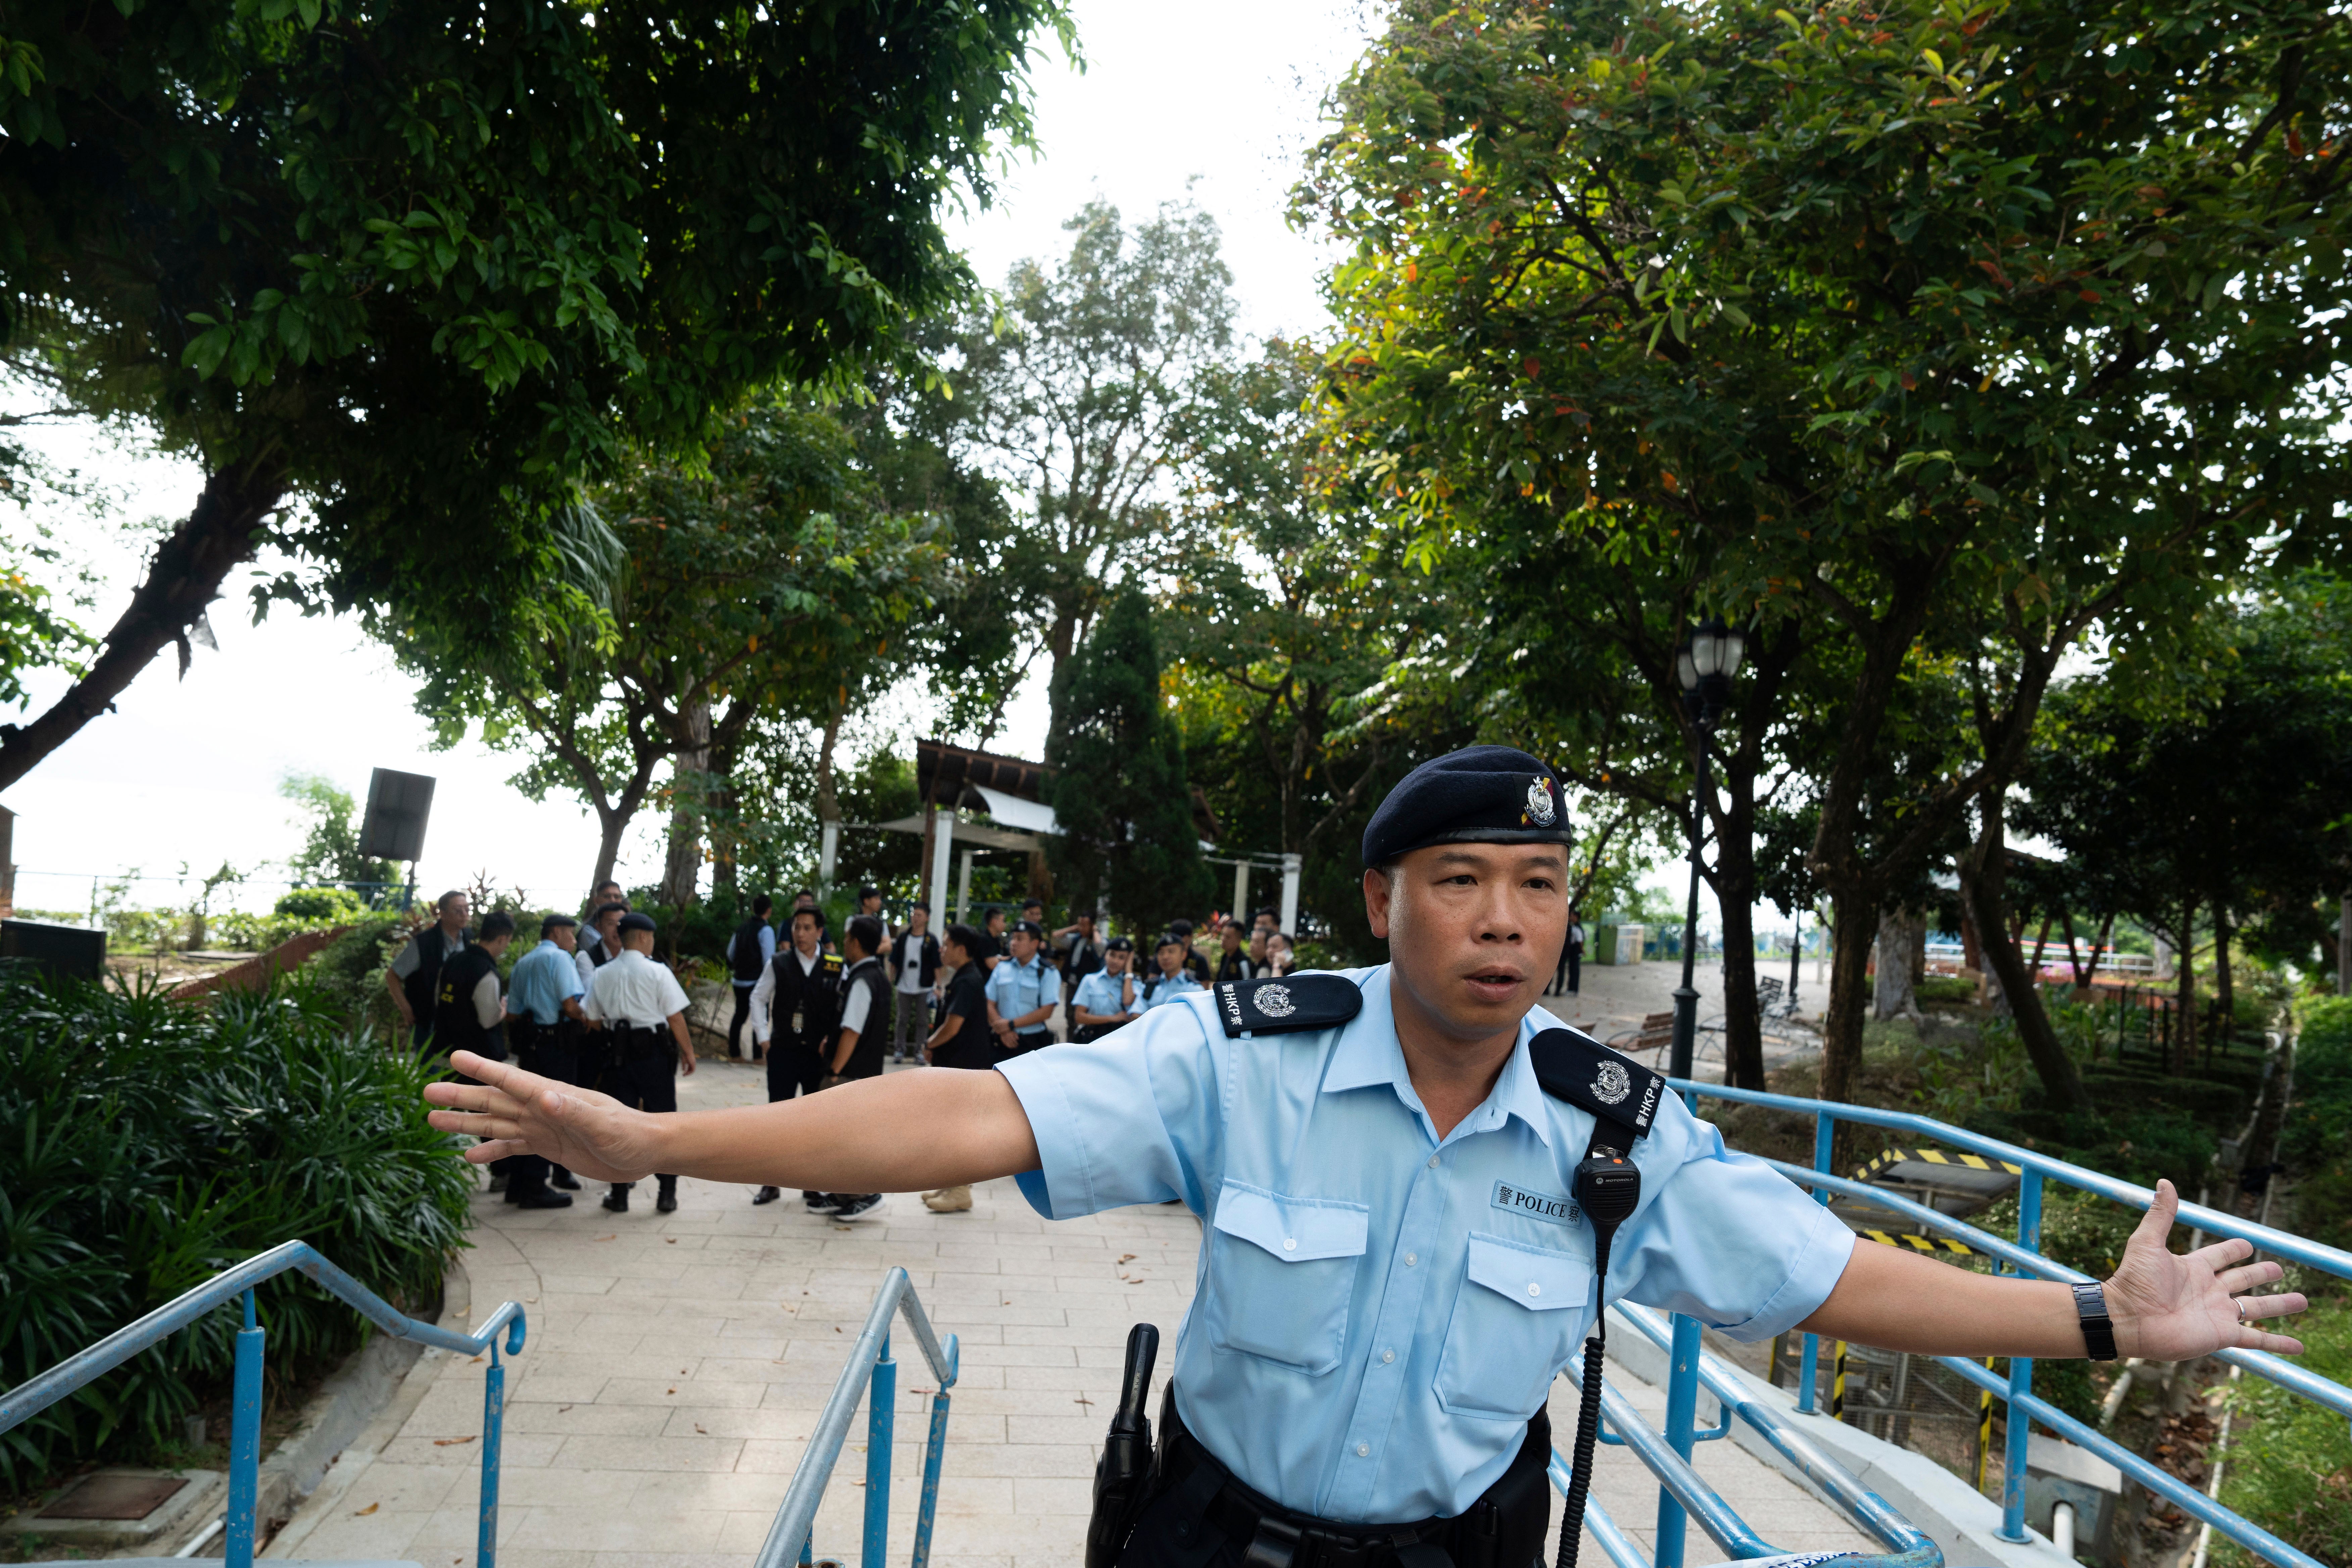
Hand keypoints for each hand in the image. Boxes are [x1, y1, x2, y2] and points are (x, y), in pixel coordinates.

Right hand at [424, 1050, 663, 1182]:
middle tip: (426, 1092)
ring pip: (496, 1122)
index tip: (454, 1057)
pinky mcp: (549, 1146)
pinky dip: (491, 1151)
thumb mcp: (601, 1125)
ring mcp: (543, 1127)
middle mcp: (542, 1108)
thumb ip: (572, 1111)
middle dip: (460, 1096)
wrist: (645, 1151)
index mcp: (552, 1096)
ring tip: (433, 1120)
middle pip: (493, 1100)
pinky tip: (469, 1156)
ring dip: (466, 1122)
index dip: (482, 1069)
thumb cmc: (629, 1134)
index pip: (511, 1079)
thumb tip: (543, 1097)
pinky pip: (513, 1147)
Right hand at [679, 1047, 696, 1074]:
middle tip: (683, 1075)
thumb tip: (683, 1070)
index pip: (689, 1068)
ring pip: (692, 1070)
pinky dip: (690, 1072)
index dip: (687, 1071)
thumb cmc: (685, 1054)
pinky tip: (686, 1073)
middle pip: (691, 1070)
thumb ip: (683, 1066)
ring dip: (688, 1073)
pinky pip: (693, 1069)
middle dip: (687, 1073)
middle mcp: (693, 1063)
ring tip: (684, 1075)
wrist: (687, 1050)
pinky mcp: (693, 1063)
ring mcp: (693, 1063)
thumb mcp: (683, 1061)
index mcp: (690, 1063)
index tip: (683, 1073)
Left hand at [2106, 1180, 2306, 1357]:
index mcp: (2194, 1268)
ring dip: (2280, 1304)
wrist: (2128, 1319)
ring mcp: (2218, 1314)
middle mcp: (2209, 1290)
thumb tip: (2164, 1181)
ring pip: (2257, 1307)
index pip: (2220, 1255)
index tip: (2247, 1244)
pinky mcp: (2223, 1335)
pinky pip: (2258, 1339)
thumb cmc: (2134, 1281)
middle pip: (2244, 1279)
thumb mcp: (2147, 1242)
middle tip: (2279, 1269)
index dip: (2233, 1250)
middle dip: (2261, 1274)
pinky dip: (2278, 1342)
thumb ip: (2160, 1214)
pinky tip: (2298, 1345)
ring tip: (2303, 1300)